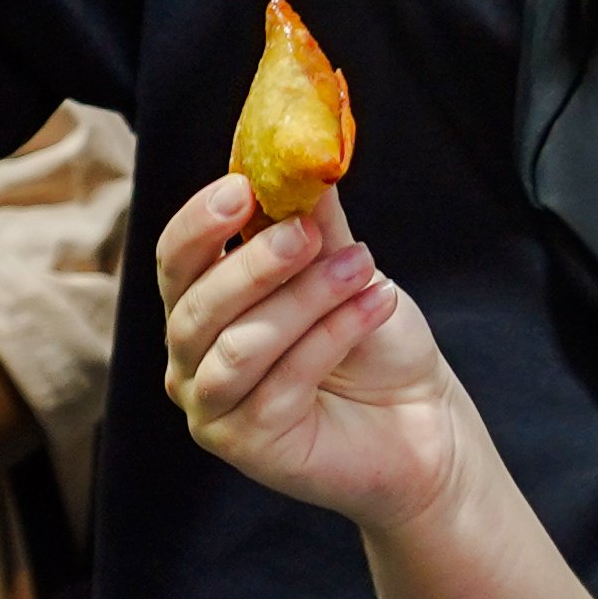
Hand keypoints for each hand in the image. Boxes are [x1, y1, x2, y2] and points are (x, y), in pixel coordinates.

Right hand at [157, 175, 483, 536]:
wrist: (422, 422)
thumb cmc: (374, 345)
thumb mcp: (344, 268)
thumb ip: (315, 220)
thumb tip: (304, 151)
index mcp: (201, 309)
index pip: (175, 260)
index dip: (199, 223)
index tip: (242, 188)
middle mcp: (191, 362)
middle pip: (196, 307)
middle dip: (255, 264)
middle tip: (310, 232)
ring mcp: (213, 410)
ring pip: (239, 346)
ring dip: (305, 299)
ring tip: (364, 267)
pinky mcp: (248, 446)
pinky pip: (283, 383)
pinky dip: (332, 335)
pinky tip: (376, 305)